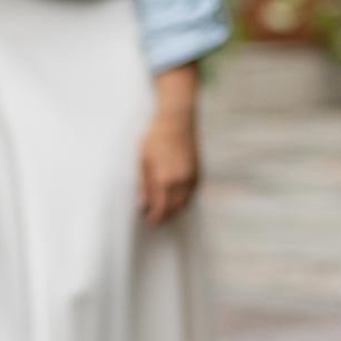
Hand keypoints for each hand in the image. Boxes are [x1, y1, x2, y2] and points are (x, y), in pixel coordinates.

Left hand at [139, 108, 198, 224]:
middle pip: (175, 209)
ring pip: (185, 202)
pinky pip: (191, 193)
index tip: (148, 220)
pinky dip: (183, 200)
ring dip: (175, 209)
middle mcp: (181, 181)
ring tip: (163, 209)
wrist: (177, 120)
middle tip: (154, 218)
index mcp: (165, 179)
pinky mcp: (198, 172)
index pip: (161, 208)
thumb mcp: (142, 160)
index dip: (155, 217)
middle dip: (165, 216)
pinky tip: (174, 197)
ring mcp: (192, 177)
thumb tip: (142, 204)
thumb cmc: (155, 137)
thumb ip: (143, 184)